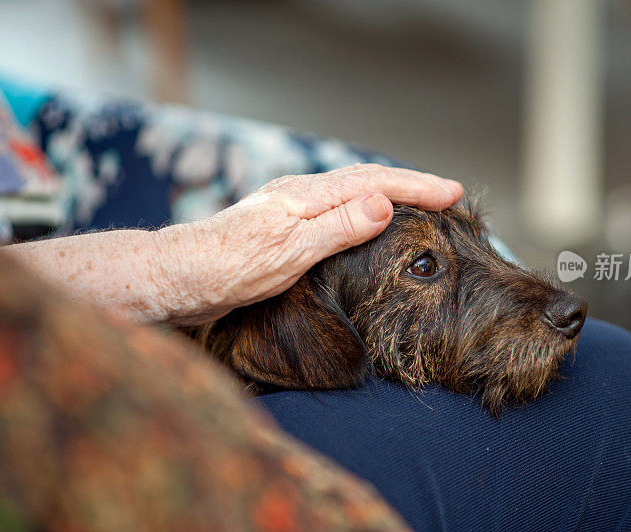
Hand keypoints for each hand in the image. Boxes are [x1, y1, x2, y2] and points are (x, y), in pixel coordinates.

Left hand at [155, 164, 462, 324]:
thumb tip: (386, 203)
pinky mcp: (280, 228)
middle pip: (366, 180)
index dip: (418, 187)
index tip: (453, 192)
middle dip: (409, 185)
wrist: (176, 278)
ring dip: (387, 194)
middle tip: (447, 193)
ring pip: (350, 193)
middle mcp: (299, 195)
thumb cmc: (228, 269)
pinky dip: (362, 210)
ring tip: (415, 202)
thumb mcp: (291, 251)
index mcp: (307, 196)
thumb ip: (339, 226)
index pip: (376, 184)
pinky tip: (361, 223)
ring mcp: (288, 210)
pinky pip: (334, 210)